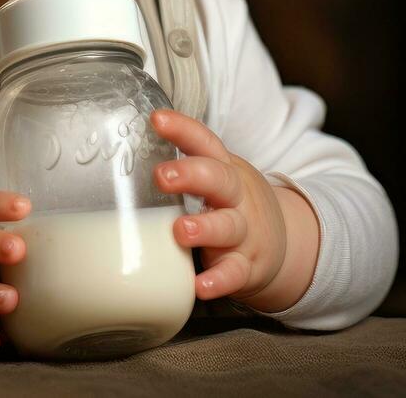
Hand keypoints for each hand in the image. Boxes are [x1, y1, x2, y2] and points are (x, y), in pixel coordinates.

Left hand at [151, 109, 308, 310]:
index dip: (182, 129)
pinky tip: (200, 285)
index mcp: (224, 170)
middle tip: (162, 177)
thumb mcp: (217, 180)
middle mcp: (236, 197)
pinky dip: (219, 280)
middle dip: (191, 175)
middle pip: (219, 179)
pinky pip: (235, 273)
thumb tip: (118, 160)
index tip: (156, 120)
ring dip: (204, 228)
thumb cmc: (234, 205)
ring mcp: (245, 232)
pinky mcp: (248, 266)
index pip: (205, 142)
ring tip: (180, 231)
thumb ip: (181, 172)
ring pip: (228, 226)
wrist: (287, 244)